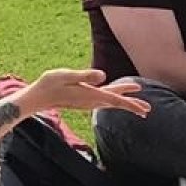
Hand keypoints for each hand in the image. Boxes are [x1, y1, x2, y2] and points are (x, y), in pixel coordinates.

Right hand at [21, 69, 149, 115]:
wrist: (37, 97)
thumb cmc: (50, 84)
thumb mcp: (67, 75)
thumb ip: (85, 75)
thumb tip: (103, 76)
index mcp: (90, 94)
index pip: (115, 99)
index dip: (131, 103)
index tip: (144, 109)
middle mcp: (91, 101)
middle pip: (116, 103)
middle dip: (132, 106)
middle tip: (148, 110)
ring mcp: (87, 102)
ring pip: (111, 102)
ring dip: (125, 103)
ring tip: (138, 107)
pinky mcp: (84, 100)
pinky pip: (104, 101)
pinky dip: (114, 100)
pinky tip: (116, 97)